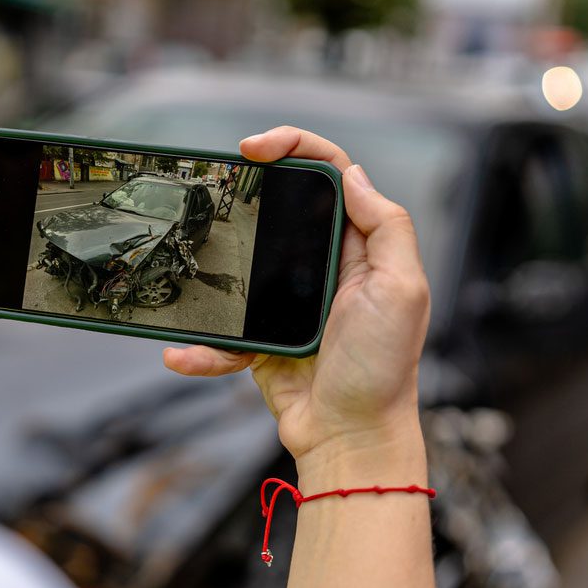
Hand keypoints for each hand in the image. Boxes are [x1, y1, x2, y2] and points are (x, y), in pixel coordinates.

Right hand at [164, 127, 429, 478]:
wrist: (350, 439)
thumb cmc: (384, 370)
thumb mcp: (403, 289)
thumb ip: (387, 227)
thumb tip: (352, 174)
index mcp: (359, 247)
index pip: (329, 175)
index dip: (295, 148)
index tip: (255, 148)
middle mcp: (322, 266)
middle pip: (278, 207)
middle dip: (244, 191)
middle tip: (213, 182)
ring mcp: (287, 300)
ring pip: (239, 265)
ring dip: (209, 269)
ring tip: (184, 265)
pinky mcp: (261, 337)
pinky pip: (223, 331)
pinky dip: (203, 347)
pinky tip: (184, 354)